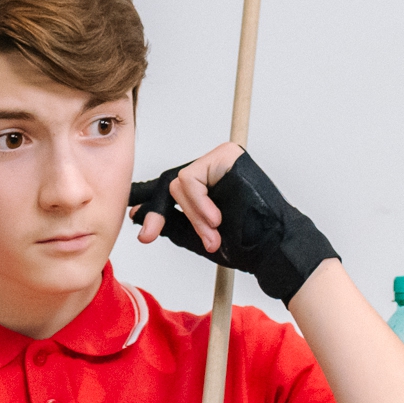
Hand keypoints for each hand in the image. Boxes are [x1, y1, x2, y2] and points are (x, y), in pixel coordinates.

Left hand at [128, 145, 337, 302]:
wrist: (272, 246)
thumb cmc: (244, 243)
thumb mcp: (196, 234)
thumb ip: (169, 222)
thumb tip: (137, 214)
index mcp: (207, 188)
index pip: (171, 189)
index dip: (150, 202)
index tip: (131, 215)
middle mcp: (211, 171)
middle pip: (169, 185)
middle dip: (161, 213)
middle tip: (150, 236)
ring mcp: (219, 161)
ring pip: (179, 184)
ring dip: (192, 216)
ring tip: (213, 234)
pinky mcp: (224, 156)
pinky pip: (191, 178)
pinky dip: (197, 203)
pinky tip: (216, 218)